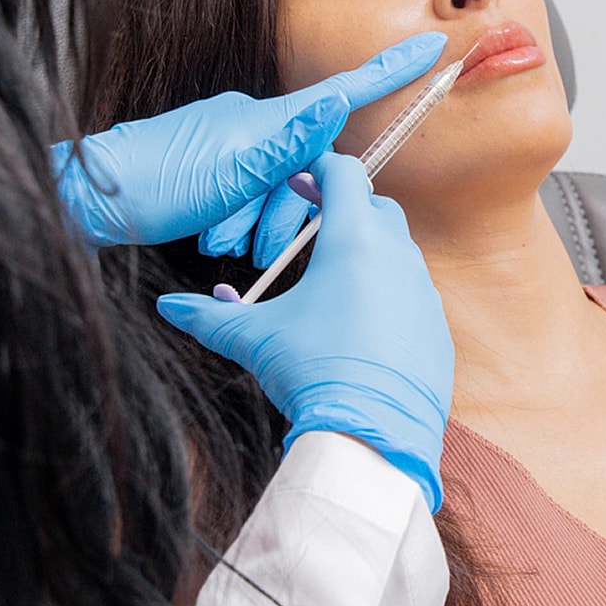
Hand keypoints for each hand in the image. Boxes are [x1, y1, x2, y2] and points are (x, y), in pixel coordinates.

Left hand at [52, 33, 443, 249]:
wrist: (88, 200)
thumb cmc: (150, 183)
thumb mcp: (225, 171)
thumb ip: (285, 144)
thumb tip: (335, 104)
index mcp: (260, 119)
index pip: (337, 92)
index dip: (388, 74)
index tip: (432, 47)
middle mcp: (250, 127)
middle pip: (306, 165)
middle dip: (289, 209)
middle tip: (252, 239)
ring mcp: (230, 148)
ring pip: (278, 191)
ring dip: (257, 223)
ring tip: (218, 237)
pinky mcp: (213, 171)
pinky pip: (248, 199)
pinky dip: (236, 223)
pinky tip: (210, 235)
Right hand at [156, 153, 452, 510]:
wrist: (371, 436)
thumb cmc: (312, 372)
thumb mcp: (253, 338)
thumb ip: (210, 316)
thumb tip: (169, 307)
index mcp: (354, 240)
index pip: (343, 174)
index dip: (318, 169)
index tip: (300, 177)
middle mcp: (397, 256)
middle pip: (376, 208)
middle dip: (345, 209)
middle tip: (313, 225)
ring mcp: (424, 293)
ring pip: (399, 253)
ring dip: (369, 255)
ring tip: (332, 280)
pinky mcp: (436, 330)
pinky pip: (414, 298)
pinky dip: (390, 297)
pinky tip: (361, 326)